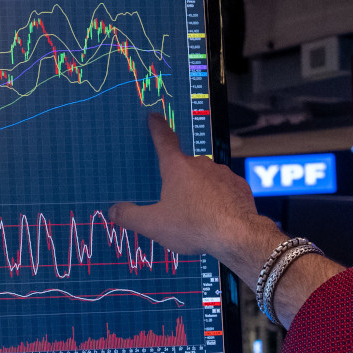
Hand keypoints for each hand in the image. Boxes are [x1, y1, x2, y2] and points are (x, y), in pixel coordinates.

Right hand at [108, 114, 279, 270]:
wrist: (237, 235)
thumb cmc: (193, 226)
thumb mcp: (153, 225)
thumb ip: (130, 216)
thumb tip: (114, 211)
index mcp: (176, 167)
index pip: (163, 140)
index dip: (157, 128)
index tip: (154, 117)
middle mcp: (200, 163)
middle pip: (184, 166)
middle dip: (179, 179)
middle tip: (174, 201)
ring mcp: (222, 173)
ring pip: (205, 178)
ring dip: (199, 191)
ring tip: (196, 215)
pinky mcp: (239, 186)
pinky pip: (223, 189)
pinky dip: (218, 199)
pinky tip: (215, 216)